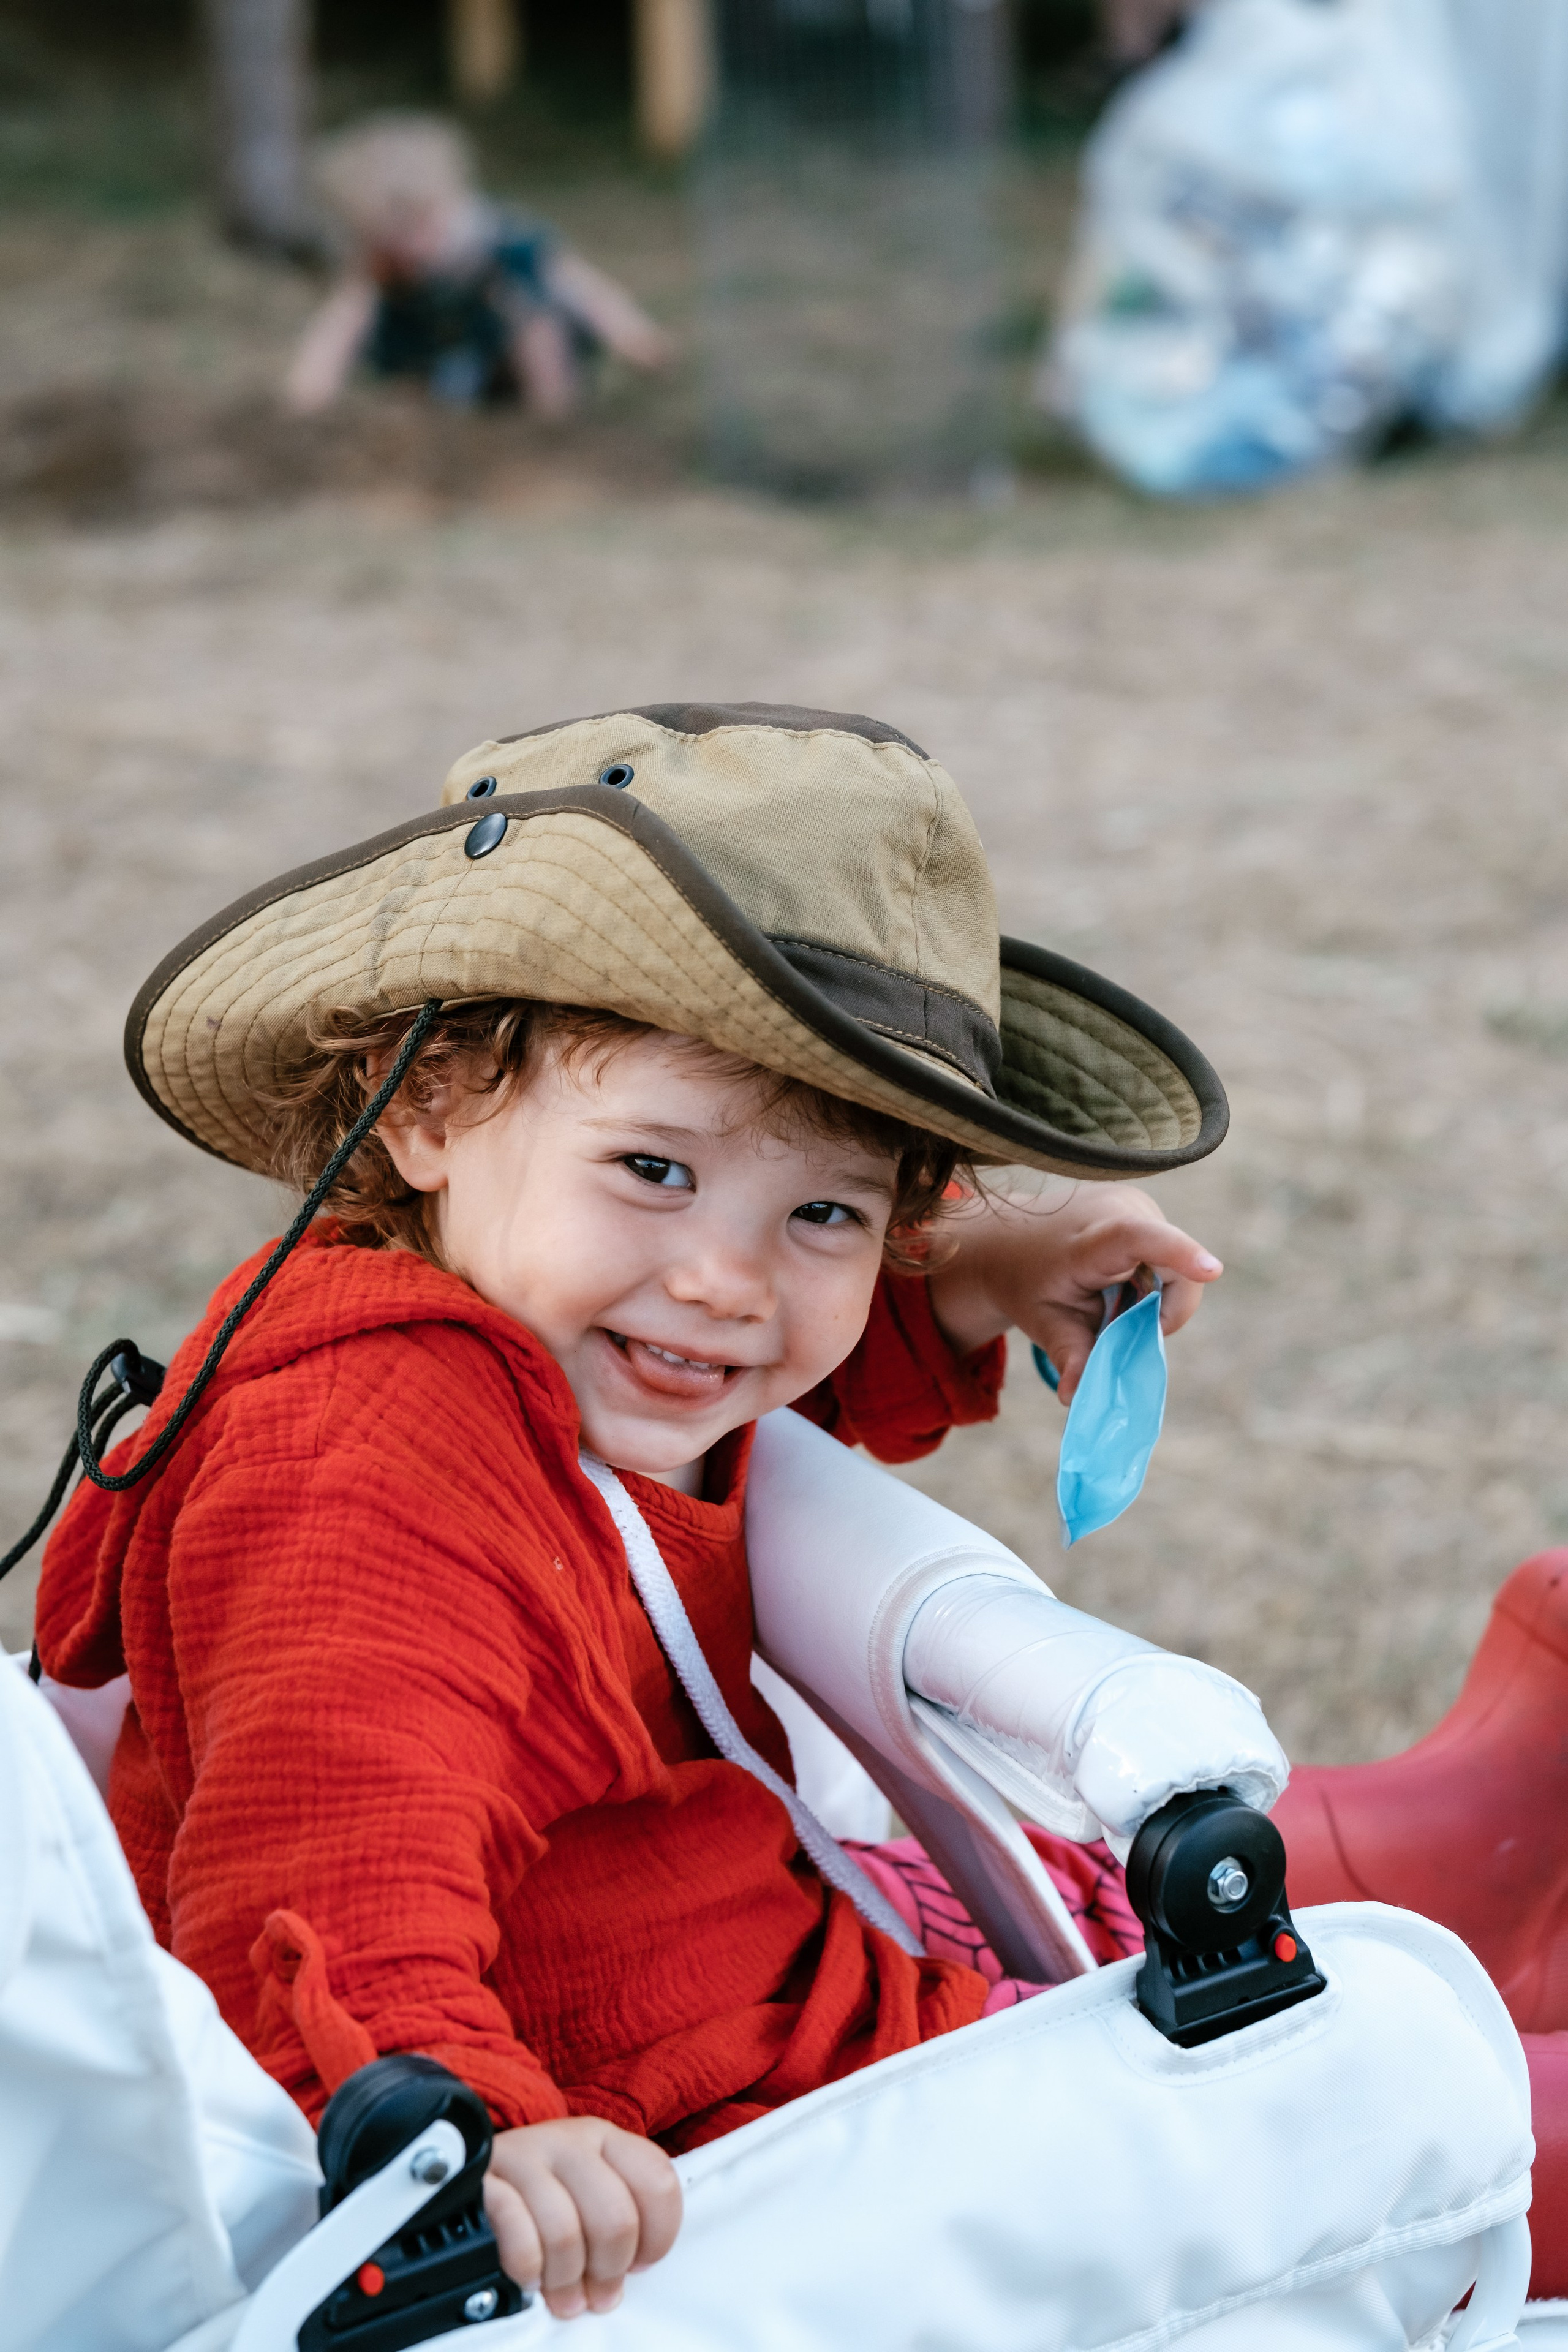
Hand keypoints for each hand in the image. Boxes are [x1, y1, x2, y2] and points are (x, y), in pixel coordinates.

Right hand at [484, 2115, 682, 2318]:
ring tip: (563, 2296)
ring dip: (567, 2279)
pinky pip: (518, 2234)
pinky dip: (528, 2268)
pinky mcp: (485, 2180)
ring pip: (566, 2232)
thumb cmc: (545, 2195)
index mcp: (606, 2140)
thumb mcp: (590, 2193)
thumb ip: (617, 2223)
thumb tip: (617, 2286)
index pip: (658, 2182)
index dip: (657, 2237)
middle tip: (597, 2295)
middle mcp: (569, 2141)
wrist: (482, 2174)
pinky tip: (530, 2277)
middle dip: (609, 2270)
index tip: (638, 2265)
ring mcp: (526, 2156)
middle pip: (615, 2217)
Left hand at [925, 1182, 1221, 1403]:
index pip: (1137, 1239)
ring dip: (1151, 1299)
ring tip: (1108, 1296)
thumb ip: (1069, 1355)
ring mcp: (1139, 1205)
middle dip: (1156, 1314)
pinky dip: (1150, 1283)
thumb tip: (1076, 1396)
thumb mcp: (1043, 1322)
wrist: (1008, 1237)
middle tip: (1113, 1323)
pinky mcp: (1147, 1210)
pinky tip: (1116, 1281)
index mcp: (1090, 1240)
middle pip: (1176, 1275)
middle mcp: (1124, 1210)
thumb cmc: (1026, 1281)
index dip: (1177, 1253)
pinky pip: (1169, 1258)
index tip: (1212, 1271)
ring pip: (1176, 1270)